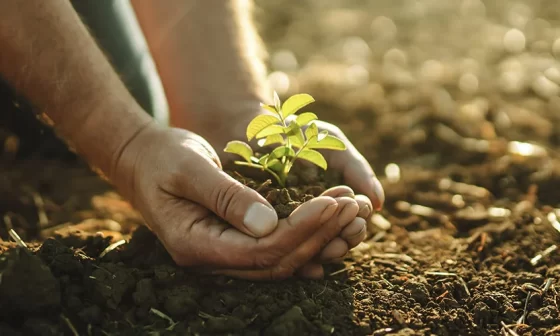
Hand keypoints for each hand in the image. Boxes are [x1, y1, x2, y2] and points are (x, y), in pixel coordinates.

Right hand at [110, 123, 362, 279]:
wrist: (142, 159)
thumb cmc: (161, 156)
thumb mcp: (189, 167)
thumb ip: (225, 195)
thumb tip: (268, 223)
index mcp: (196, 244)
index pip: (261, 250)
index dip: (301, 229)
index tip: (331, 201)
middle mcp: (211, 259)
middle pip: (277, 261)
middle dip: (318, 233)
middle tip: (351, 203)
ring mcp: (222, 254)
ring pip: (280, 259)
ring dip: (317, 236)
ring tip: (349, 207)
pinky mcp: (233, 242)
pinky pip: (274, 250)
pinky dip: (304, 237)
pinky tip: (329, 224)